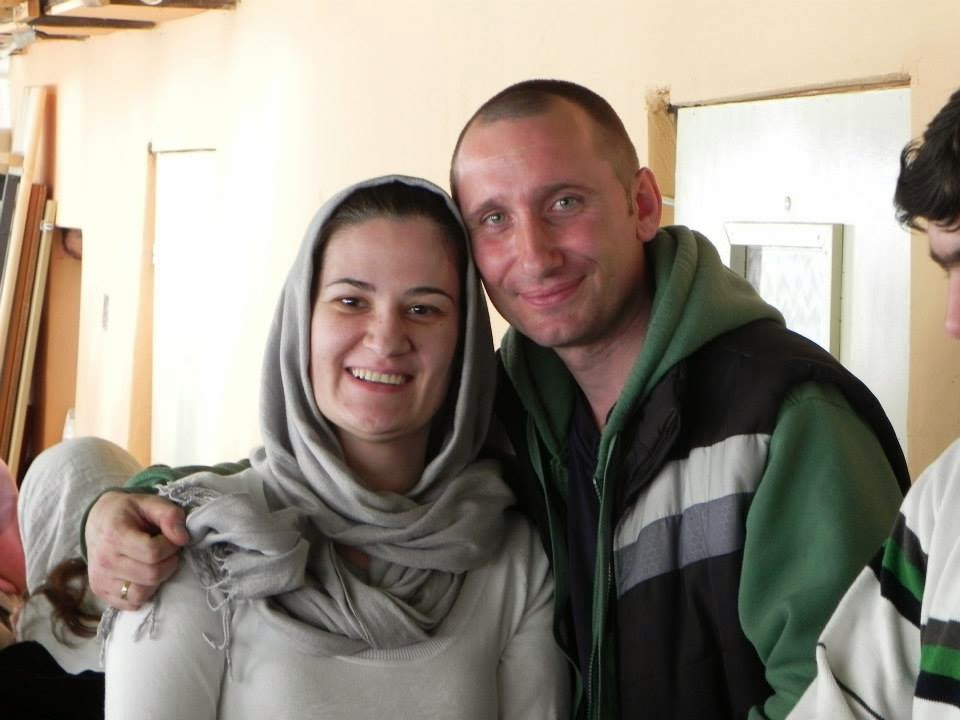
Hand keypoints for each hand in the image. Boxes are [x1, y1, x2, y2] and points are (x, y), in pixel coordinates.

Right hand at [85, 492, 188, 609]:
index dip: (170, 546)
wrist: (99, 520)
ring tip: (157, 563)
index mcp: (114, 536)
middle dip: (169, 562)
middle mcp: (104, 561)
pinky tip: (145, 574)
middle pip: (151, 575)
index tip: (171, 538)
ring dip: (158, 579)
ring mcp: (100, 580)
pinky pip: (131, 603)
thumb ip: (170, 515)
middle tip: (168, 551)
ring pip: (142, 593)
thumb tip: (183, 538)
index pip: (153, 553)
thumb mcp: (150, 502)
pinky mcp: (101, 593)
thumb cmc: (128, 512)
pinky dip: (145, 592)